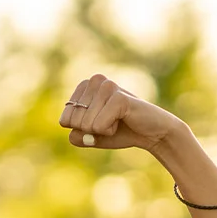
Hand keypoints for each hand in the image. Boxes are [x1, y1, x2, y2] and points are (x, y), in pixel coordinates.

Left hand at [60, 74, 185, 152]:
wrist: (151, 133)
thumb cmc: (120, 132)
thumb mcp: (91, 136)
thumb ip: (77, 136)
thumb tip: (72, 131)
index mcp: (84, 87)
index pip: (65, 121)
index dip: (82, 131)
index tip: (100, 123)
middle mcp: (94, 81)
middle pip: (74, 123)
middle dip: (92, 131)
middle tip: (111, 122)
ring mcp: (107, 86)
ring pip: (86, 125)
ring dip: (103, 130)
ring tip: (118, 120)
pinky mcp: (118, 97)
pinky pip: (98, 126)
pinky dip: (110, 131)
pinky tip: (124, 120)